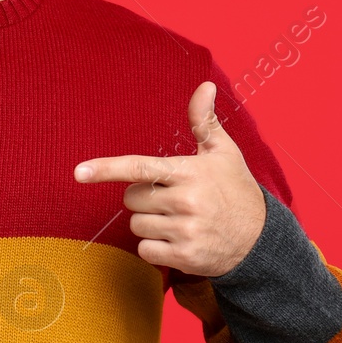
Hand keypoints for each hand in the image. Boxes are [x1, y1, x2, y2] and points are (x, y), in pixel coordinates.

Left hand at [73, 81, 265, 276]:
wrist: (262, 239)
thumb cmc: (235, 189)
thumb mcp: (223, 152)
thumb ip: (204, 121)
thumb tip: (204, 85)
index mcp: (190, 172)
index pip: (140, 168)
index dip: (107, 169)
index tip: (79, 172)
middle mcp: (187, 201)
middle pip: (131, 199)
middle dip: (144, 199)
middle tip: (171, 199)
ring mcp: (186, 232)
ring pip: (136, 225)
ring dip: (149, 224)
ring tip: (179, 220)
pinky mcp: (185, 258)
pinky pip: (145, 250)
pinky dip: (155, 247)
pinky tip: (178, 240)